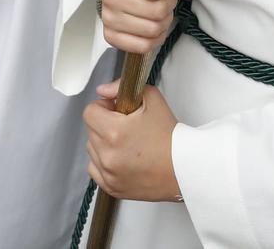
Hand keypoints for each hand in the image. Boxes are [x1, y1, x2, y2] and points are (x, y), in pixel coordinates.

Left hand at [85, 81, 180, 201]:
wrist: (184, 168)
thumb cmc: (171, 137)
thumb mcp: (152, 99)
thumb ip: (122, 87)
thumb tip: (103, 90)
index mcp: (114, 132)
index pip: (90, 112)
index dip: (103, 107)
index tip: (116, 109)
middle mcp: (108, 155)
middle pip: (90, 130)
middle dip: (104, 123)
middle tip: (126, 125)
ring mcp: (108, 174)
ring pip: (92, 149)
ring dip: (103, 143)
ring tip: (127, 143)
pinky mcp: (112, 187)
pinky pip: (95, 169)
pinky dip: (104, 163)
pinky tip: (122, 158)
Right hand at [100, 0, 189, 54]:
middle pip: (156, 11)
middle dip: (168, 7)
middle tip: (164, 1)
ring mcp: (108, 17)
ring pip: (151, 30)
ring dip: (163, 23)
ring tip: (159, 13)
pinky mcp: (110, 35)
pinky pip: (142, 46)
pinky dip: (155, 40)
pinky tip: (154, 27)